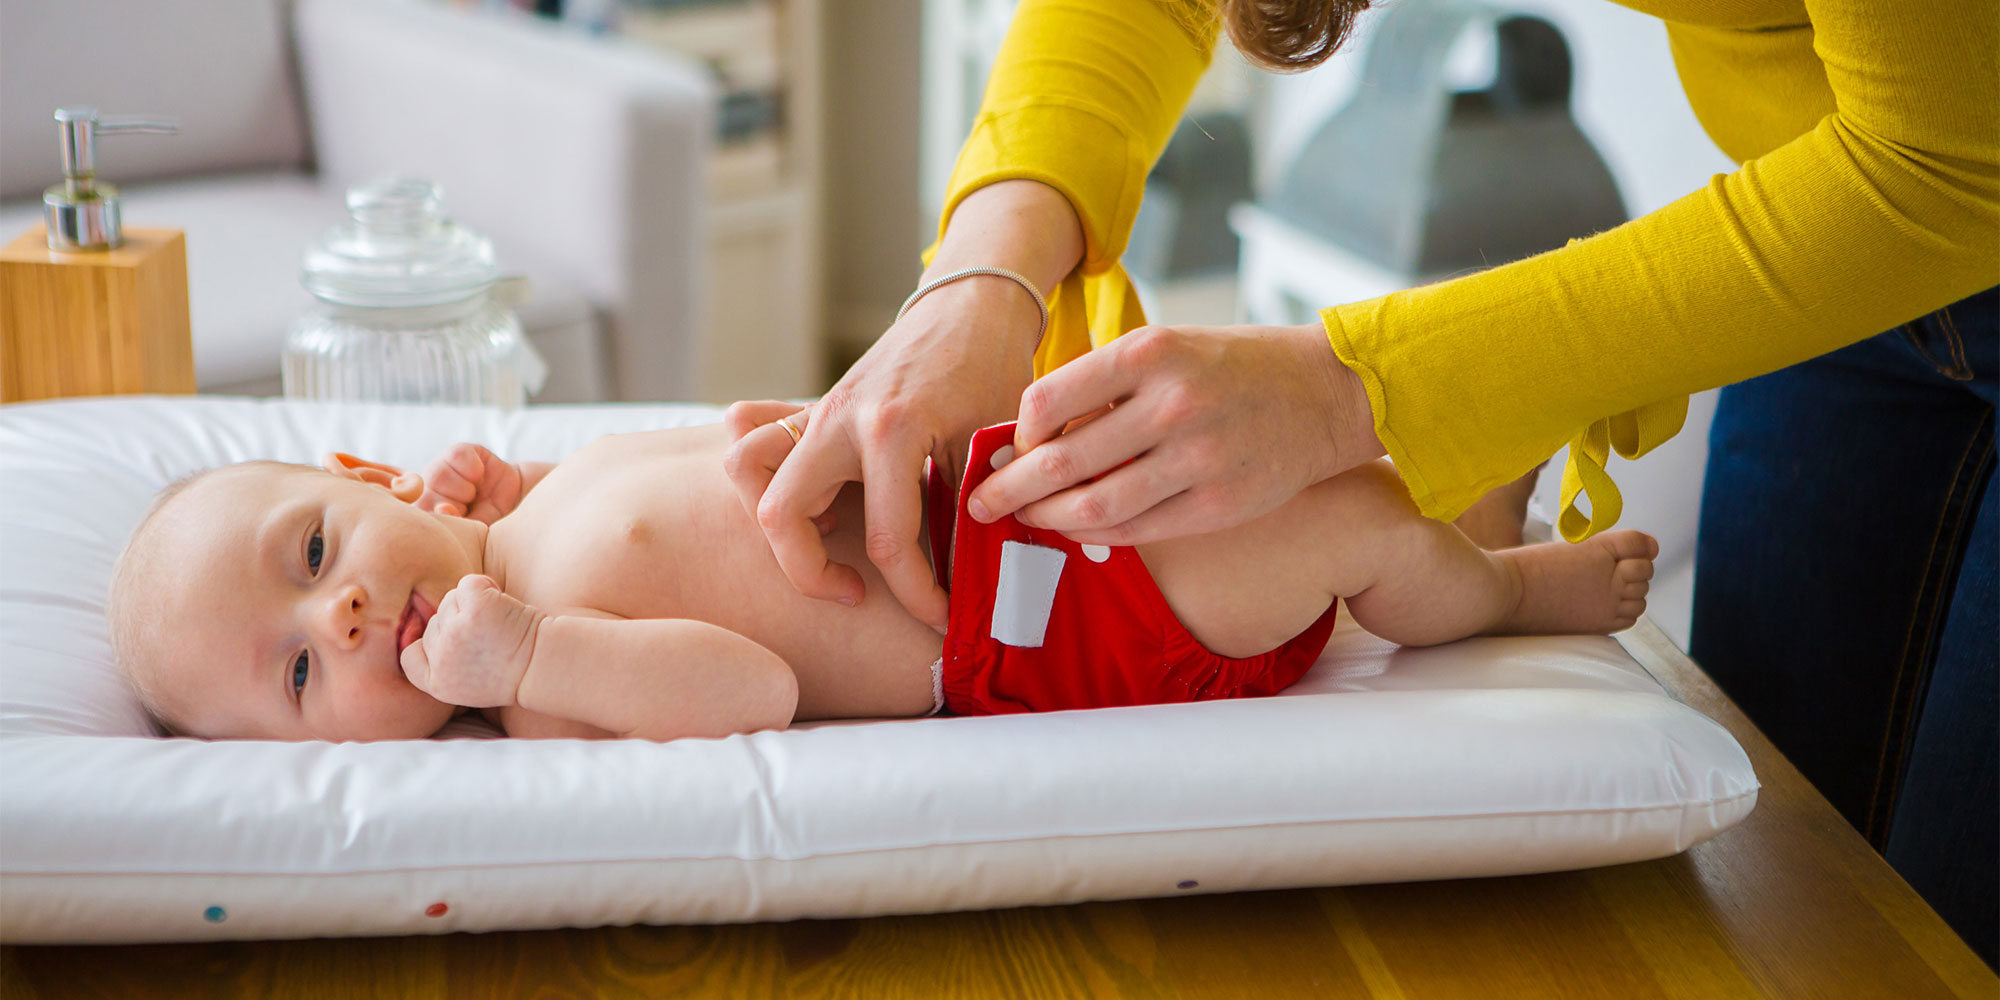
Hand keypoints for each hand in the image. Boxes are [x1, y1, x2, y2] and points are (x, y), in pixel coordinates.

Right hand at [399, 575, 544, 707]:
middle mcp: (441, 660)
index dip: (430, 644)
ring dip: (474, 604)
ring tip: (499, 624)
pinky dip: (486, 586)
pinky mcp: (474, 609)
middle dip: (459, 621)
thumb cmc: (513, 672)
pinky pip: (469, 584)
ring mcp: (455, 632)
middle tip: (491, 637)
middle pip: (434, 621)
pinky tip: (503, 604)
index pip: (410, 655)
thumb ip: (443, 667)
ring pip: (450, 600)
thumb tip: (426, 633)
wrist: (546, 666)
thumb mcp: (467, 685)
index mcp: (436, 683)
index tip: (455, 643)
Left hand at [418, 443, 524, 523]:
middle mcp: (430, 488)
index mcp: (428, 510)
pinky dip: (471, 467)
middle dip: (452, 504)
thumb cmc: (496, 519)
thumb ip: (459, 523)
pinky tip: (480, 475)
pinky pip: (456, 454)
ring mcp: (444, 467)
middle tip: (469, 507)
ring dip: (461, 488)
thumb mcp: (478, 530)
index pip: (417, 512)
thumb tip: (441, 509)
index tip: (457, 516)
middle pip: (425, 493)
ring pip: (436, 473)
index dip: (434, 514)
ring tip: (474, 494)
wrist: (521, 501)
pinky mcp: (461, 452)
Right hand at [722, 281, 1039, 626]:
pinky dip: (768, 478)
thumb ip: (979, 506)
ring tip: (830, 541)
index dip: (917, 594)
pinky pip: (755, 440)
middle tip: (859, 592)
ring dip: (777, 521)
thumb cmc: (991, 370)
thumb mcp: (996, 442)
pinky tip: (821, 504)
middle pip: (782, 513)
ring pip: (745, 468)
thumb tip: (979, 582)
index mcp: (891, 430)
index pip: (889, 541)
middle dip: (813, 574)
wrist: (970, 306)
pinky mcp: (810, 409)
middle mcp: (838, 419)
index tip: (943, 617)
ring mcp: (816, 411)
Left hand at [968, 322, 1383, 545]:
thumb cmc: (1234, 367)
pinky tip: (1077, 529)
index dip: (1020, 431)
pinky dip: (1096, 533)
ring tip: (1026, 520)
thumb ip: (1105, 386)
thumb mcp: (1169, 347)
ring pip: (1095, 506)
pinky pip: (1138, 530)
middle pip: (1063, 461)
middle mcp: (1172, 404)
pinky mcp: (1219, 505)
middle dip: (1010, 488)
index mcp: (1150, 352)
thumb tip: (1032, 437)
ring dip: (1047, 519)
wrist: (1327, 393)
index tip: (1013, 445)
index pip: (1049, 400)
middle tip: (981, 503)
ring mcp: (1198, 459)